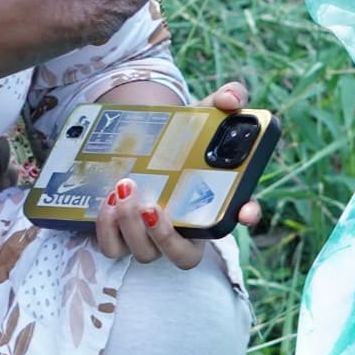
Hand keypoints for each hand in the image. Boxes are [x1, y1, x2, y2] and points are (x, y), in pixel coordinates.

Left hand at [88, 79, 253, 268]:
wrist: (135, 140)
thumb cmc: (177, 135)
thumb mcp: (201, 114)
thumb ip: (224, 100)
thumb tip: (231, 98)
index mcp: (213, 203)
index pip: (240, 217)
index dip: (247, 215)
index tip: (245, 210)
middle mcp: (184, 230)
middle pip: (184, 256)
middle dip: (166, 237)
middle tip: (153, 207)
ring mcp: (150, 239)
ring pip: (145, 254)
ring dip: (131, 227)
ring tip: (124, 189)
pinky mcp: (120, 237)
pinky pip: (114, 248)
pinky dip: (108, 230)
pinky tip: (107, 200)